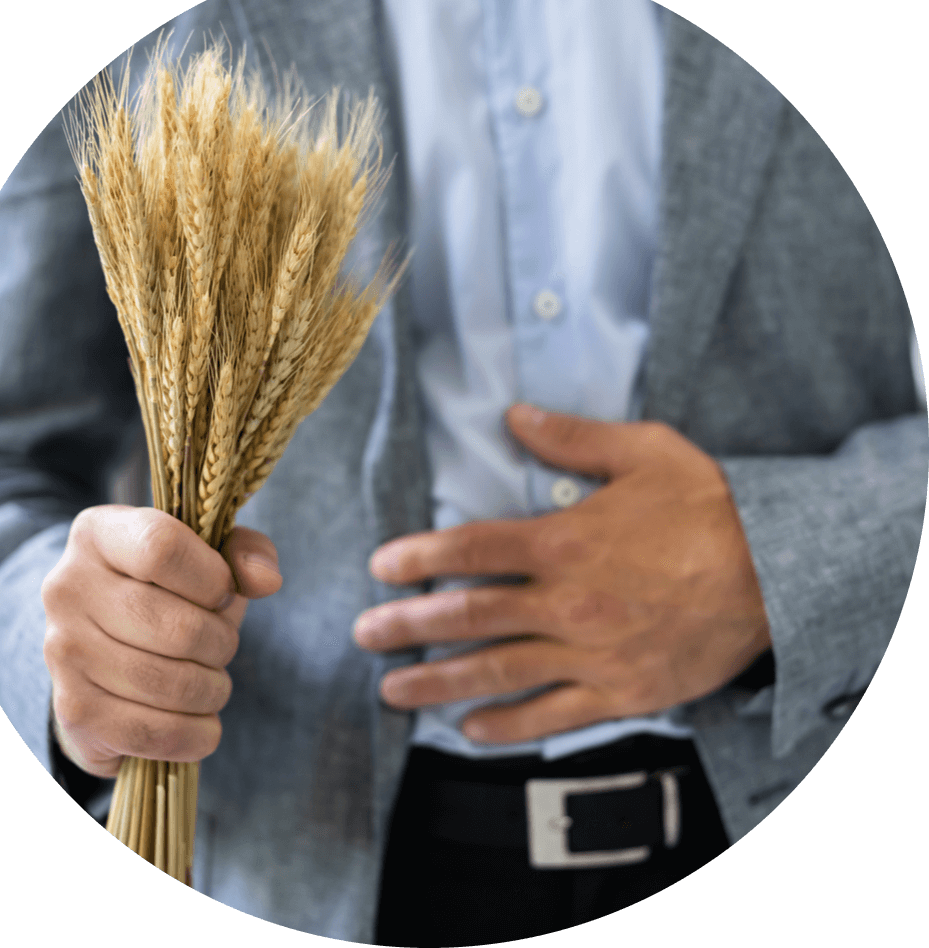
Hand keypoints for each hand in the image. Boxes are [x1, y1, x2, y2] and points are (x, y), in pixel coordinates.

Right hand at [42, 505, 281, 776]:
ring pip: (168, 684)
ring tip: (211, 680)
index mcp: (99, 534)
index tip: (222, 593)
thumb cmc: (170, 591)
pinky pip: (153, 732)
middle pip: (176, 627)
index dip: (212, 578)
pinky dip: (195, 733)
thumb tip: (266, 581)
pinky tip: (200, 720)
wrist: (104, 647)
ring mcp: (64, 651)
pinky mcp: (74, 710)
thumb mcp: (209, 555)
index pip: (161, 548)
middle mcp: (67, 588)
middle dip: (221, 643)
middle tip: (221, 644)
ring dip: (212, 689)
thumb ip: (246, 552)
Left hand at [353, 404, 770, 744]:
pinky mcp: (621, 692)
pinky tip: (471, 730)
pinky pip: (554, 716)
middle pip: (470, 616)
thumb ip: (572, 436)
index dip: (419, 557)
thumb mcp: (644, 452)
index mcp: (567, 540)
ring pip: (500, 673)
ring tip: (393, 691)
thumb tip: (513, 414)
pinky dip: (509, 726)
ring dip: (439, 683)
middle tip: (364, 634)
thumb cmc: (710, 507)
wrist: (779, 574)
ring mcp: (593, 654)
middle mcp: (569, 602)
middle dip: (409, 626)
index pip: (473, 550)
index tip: (380, 567)